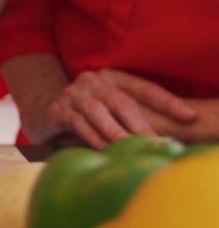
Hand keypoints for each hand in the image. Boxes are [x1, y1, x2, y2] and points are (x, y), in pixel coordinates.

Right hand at [47, 69, 197, 147]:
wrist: (37, 109)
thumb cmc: (82, 113)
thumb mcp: (106, 108)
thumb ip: (127, 116)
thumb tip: (160, 135)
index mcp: (111, 76)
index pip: (143, 88)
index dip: (167, 101)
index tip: (189, 116)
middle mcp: (92, 81)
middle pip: (122, 101)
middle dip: (142, 124)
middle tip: (158, 143)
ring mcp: (73, 93)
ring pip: (100, 113)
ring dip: (118, 133)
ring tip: (134, 148)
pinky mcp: (57, 110)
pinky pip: (79, 124)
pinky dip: (94, 138)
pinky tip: (106, 150)